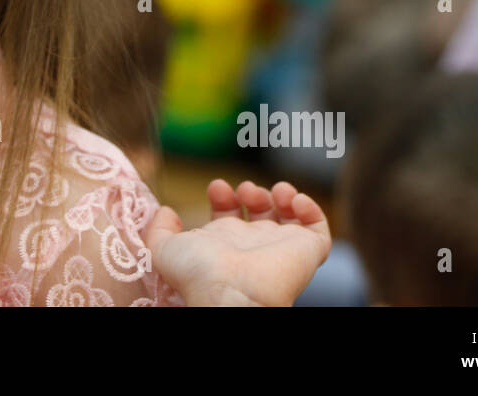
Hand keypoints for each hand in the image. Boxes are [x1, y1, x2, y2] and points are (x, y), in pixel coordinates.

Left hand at [143, 178, 331, 306]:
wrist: (230, 292)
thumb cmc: (197, 273)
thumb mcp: (164, 247)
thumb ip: (159, 228)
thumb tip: (166, 211)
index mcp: (224, 245)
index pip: (229, 215)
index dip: (224, 196)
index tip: (216, 185)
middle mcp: (254, 246)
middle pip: (260, 213)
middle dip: (253, 192)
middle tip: (244, 189)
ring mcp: (281, 248)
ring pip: (291, 219)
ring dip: (282, 194)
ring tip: (270, 191)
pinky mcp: (307, 251)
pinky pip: (318, 229)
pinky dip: (311, 208)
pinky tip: (293, 199)